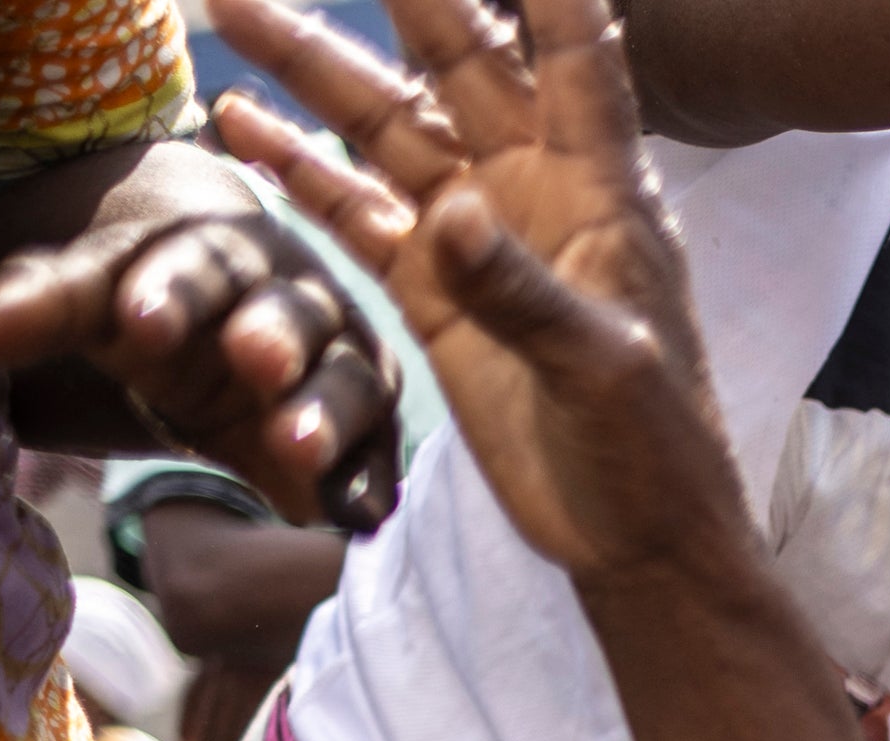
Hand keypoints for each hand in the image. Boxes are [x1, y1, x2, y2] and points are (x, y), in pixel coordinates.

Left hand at [0, 173, 402, 530]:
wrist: (231, 325)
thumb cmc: (153, 309)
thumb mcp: (89, 298)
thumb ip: (36, 308)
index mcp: (216, 251)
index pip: (194, 263)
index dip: (172, 292)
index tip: (138, 326)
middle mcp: (293, 297)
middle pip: (290, 313)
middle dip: (274, 336)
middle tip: (252, 363)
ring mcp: (339, 361)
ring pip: (346, 383)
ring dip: (325, 416)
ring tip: (294, 453)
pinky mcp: (366, 427)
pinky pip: (376, 454)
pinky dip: (368, 483)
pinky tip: (355, 517)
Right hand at [201, 0, 743, 585]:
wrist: (635, 539)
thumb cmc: (655, 451)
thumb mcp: (602, 369)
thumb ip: (525, 292)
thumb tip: (449, 214)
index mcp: (605, 193)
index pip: (580, 57)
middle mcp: (538, 193)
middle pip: (460, 67)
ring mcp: (478, 239)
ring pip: (389, 129)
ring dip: (317, 72)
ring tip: (235, 9)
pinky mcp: (433, 293)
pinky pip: (357, 212)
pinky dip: (301, 169)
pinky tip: (241, 121)